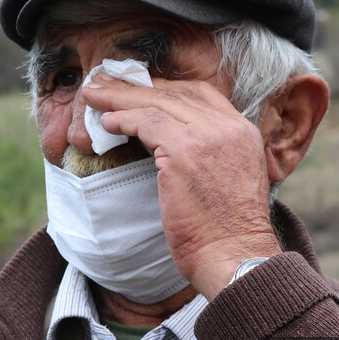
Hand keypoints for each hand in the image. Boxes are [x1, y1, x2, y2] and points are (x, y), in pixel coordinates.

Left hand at [83, 73, 280, 298]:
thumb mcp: (228, 182)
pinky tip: (105, 122)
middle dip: (136, 87)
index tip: (140, 90)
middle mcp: (230, 128)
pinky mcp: (184, 151)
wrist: (234, 256)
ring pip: (157, 103)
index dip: (167, 88)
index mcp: (244, 133)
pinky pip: (145, 122)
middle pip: (176, 92)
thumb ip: (210, 156)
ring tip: (94, 97)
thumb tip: (166, 146)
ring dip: (120, 99)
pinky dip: (122, 119)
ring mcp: (208, 137)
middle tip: (105, 84)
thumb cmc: (226, 234)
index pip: (202, 93)